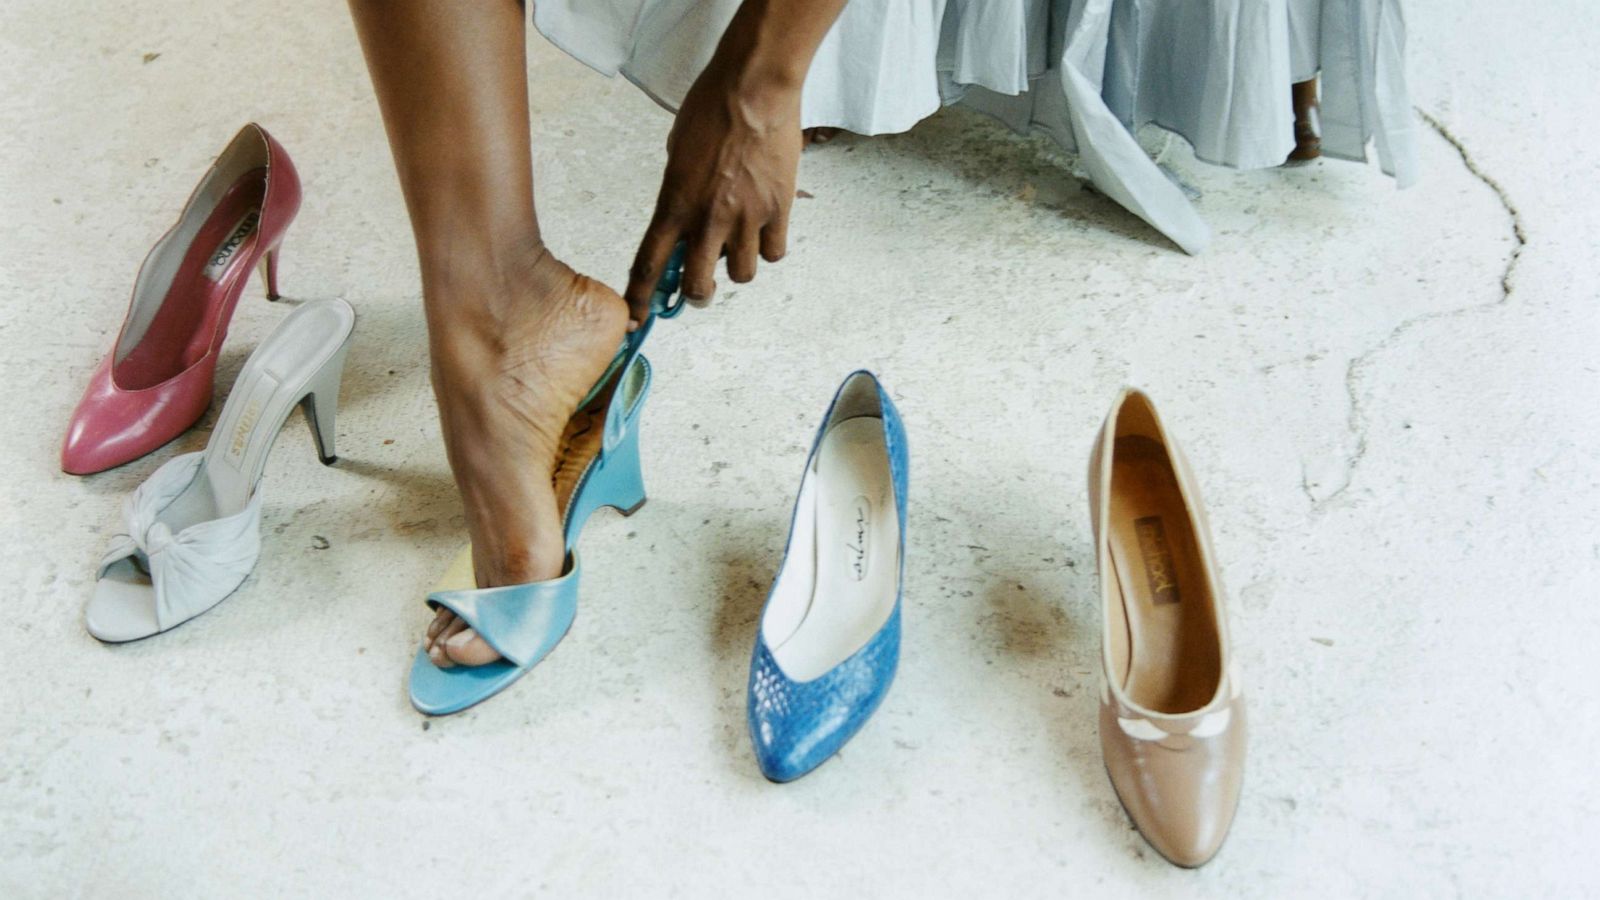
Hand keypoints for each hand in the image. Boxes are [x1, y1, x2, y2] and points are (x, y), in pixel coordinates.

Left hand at [624, 63, 802, 320]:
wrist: (754, 88)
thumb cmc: (710, 107)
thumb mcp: (678, 151)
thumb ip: (679, 190)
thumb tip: (687, 215)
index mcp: (673, 202)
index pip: (648, 264)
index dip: (639, 298)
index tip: (636, 318)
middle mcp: (707, 218)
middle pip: (697, 286)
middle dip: (697, 294)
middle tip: (702, 286)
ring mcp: (745, 218)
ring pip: (741, 276)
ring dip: (736, 268)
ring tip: (739, 244)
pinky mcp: (778, 211)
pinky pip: (773, 252)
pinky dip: (768, 248)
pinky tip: (766, 229)